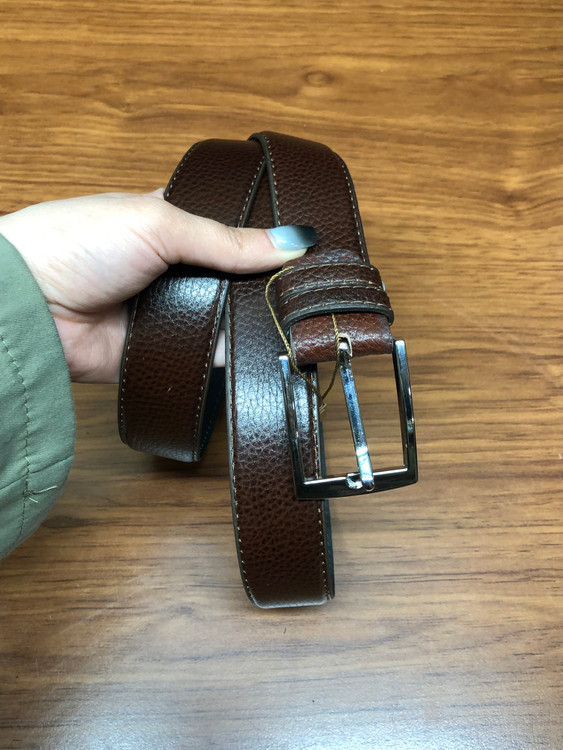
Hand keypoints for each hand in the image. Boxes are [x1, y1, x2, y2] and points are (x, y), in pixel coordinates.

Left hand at [0, 190, 313, 381]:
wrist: (29, 304)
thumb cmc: (76, 242)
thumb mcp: (158, 223)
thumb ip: (227, 239)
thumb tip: (291, 241)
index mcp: (174, 222)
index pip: (234, 227)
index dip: (269, 234)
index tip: (309, 244)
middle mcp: (177, 267)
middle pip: (238, 276)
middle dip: (268, 281)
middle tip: (311, 286)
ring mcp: (173, 309)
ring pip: (231, 316)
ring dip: (256, 317)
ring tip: (300, 315)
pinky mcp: (166, 350)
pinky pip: (212, 354)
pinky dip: (237, 352)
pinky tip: (269, 346)